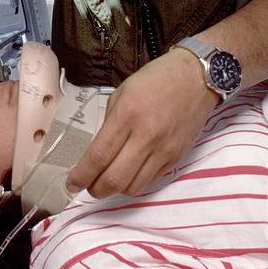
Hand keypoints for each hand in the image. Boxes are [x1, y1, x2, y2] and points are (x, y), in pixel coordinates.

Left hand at [66, 50, 218, 197]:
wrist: (195, 78)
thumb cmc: (157, 80)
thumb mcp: (121, 94)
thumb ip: (108, 123)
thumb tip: (94, 152)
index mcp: (127, 114)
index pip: (98, 156)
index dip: (81, 175)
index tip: (72, 182)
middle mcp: (146, 135)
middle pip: (114, 179)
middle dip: (95, 189)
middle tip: (87, 186)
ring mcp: (163, 149)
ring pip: (133, 187)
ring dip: (115, 189)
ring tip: (107, 180)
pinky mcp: (176, 157)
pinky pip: (150, 180)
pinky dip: (135, 181)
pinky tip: (129, 171)